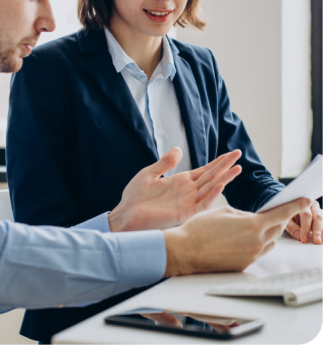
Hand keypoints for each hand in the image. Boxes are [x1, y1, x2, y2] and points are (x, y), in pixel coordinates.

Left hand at [108, 148, 241, 231]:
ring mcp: (187, 202)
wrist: (125, 215)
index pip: (204, 170)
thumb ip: (165, 162)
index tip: (231, 153)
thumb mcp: (149, 173)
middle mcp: (187, 192)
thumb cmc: (135, 197)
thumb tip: (179, 148)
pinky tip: (221, 184)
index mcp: (180, 181)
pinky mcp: (184, 213)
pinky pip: (202, 203)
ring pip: (211, 188)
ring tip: (238, 168)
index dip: (217, 162)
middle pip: (211, 176)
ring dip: (224, 178)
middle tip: (239, 153)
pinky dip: (212, 194)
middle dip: (225, 165)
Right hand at [162, 197, 311, 276]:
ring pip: (269, 242)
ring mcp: (251, 256)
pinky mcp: (244, 265)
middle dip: (280, 219)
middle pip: (278, 229)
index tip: (306, 200)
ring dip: (267, 232)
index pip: (281, 214)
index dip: (295, 206)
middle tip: (279, 211)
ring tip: (255, 225)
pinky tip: (240, 238)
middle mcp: (256, 242)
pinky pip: (257, 252)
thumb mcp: (224, 211)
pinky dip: (254, 243)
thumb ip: (243, 214)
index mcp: (253, 225)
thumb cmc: (200, 228)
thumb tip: (251, 219)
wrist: (186, 250)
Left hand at [285, 200, 322, 243]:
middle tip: (316, 241)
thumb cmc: (287, 213)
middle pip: (317, 217)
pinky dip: (322, 230)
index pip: (306, 215)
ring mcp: (318, 210)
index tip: (304, 239)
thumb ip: (291, 226)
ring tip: (321, 240)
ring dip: (322, 231)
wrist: (290, 209)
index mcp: (301, 202)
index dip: (306, 228)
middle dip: (317, 230)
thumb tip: (298, 235)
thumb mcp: (285, 219)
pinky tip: (322, 237)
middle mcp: (312, 205)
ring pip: (322, 220)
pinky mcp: (321, 214)